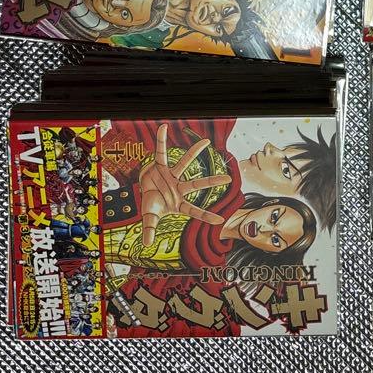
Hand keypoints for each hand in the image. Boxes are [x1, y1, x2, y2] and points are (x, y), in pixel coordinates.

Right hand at [139, 123, 230, 246]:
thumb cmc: (152, 203)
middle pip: (197, 184)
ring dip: (194, 152)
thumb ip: (150, 229)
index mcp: (178, 203)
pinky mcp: (160, 166)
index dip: (206, 216)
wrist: (142, 190)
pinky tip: (163, 128)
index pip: (194, 211)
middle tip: (229, 178)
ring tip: (206, 141)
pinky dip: (160, 141)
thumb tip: (147, 245)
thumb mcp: (150, 218)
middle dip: (212, 182)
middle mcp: (178, 187)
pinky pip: (160, 152)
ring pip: (184, 163)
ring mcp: (171, 176)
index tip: (221, 220)